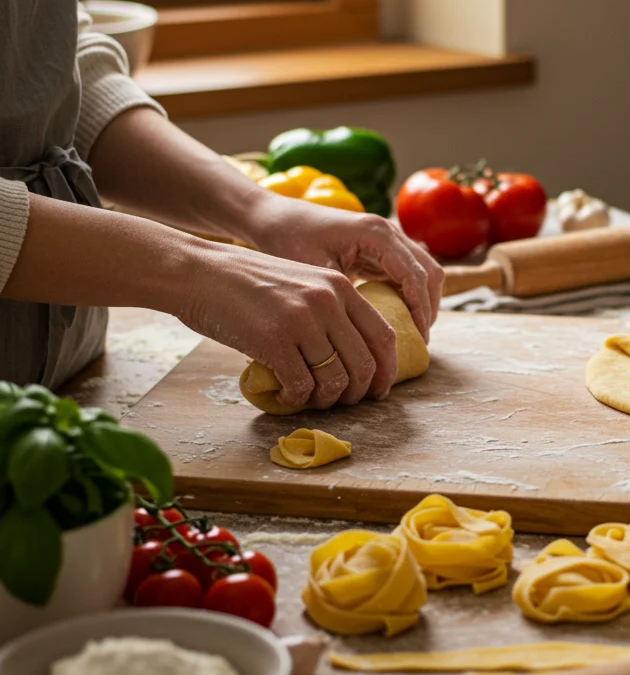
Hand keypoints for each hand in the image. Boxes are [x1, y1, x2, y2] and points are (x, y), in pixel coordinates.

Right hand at [179, 242, 399, 409]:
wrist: (197, 272)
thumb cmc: (247, 283)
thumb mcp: (302, 283)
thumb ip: (331, 311)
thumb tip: (355, 358)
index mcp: (341, 287)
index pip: (384, 336)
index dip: (387, 371)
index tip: (379, 390)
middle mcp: (328, 301)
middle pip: (364, 365)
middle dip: (356, 394)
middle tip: (339, 402)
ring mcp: (302, 321)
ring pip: (335, 381)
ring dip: (325, 400)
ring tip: (309, 398)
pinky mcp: (274, 341)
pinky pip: (301, 386)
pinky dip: (296, 400)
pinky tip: (284, 395)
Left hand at [247, 193, 443, 341]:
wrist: (274, 218)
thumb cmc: (289, 241)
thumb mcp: (316, 272)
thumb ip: (346, 297)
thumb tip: (369, 333)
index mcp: (377, 234)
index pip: (416, 276)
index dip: (421, 310)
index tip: (418, 340)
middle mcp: (388, 232)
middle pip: (430, 272)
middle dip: (428, 307)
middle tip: (419, 341)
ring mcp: (388, 238)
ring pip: (424, 272)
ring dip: (423, 301)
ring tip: (412, 334)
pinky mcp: (381, 248)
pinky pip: (408, 273)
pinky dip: (411, 295)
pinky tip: (400, 318)